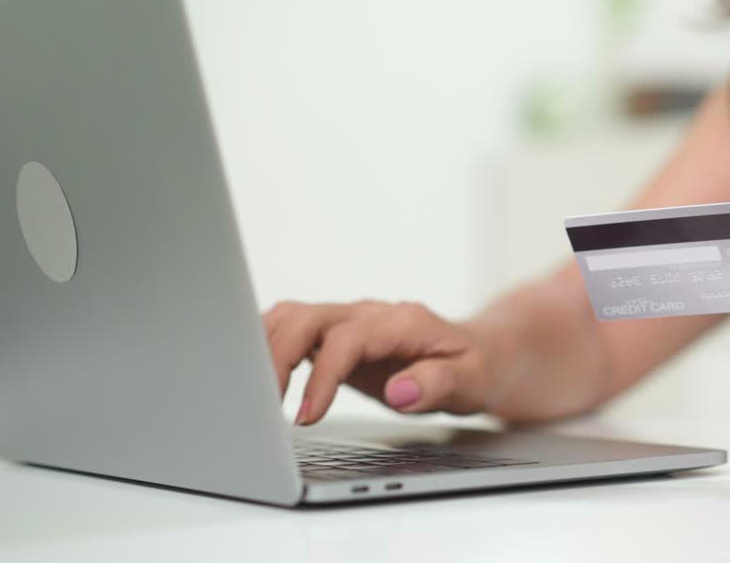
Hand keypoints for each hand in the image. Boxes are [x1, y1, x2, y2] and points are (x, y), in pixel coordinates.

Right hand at [262, 300, 494, 424]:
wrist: (479, 354)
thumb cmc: (474, 367)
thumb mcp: (472, 381)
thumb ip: (438, 384)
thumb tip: (401, 391)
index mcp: (400, 322)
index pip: (347, 339)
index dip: (322, 376)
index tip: (307, 415)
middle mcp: (368, 314)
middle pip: (307, 318)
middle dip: (277, 358)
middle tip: (263, 405)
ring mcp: (348, 321)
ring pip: (291, 317)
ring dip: (264, 348)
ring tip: (251, 395)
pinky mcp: (334, 335)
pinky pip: (290, 329)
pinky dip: (265, 347)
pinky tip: (253, 378)